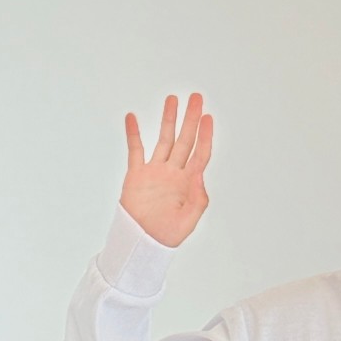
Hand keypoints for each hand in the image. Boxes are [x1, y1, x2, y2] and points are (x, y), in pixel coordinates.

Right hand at [120, 93, 212, 247]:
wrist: (143, 243)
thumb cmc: (167, 235)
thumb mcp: (189, 221)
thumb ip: (198, 200)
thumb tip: (200, 176)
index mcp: (188, 183)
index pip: (200, 153)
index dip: (205, 135)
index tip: (208, 117)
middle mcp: (174, 173)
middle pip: (184, 140)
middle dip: (191, 119)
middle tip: (196, 98)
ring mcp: (155, 171)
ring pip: (163, 140)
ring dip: (168, 120)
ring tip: (172, 100)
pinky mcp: (137, 175)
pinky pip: (135, 150)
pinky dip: (134, 134)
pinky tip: (133, 118)